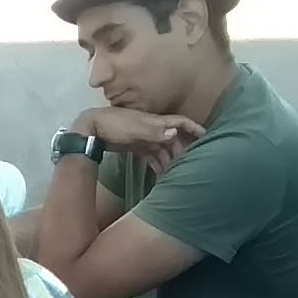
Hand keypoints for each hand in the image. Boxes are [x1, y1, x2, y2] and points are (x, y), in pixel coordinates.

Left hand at [74, 107, 204, 162]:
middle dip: (183, 150)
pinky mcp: (137, 147)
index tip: (205, 135)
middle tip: (191, 164)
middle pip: (174, 139)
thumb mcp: (135, 128)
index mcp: (156, 122)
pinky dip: (158, 164)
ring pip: (164, 150)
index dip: (193, 127)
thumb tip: (175, 133)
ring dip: (171, 160)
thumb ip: (154, 132)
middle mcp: (154, 129)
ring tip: (178, 175)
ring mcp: (145, 138)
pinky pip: (152, 157)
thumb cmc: (114, 125)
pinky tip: (162, 176)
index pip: (180, 122)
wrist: (92, 130)